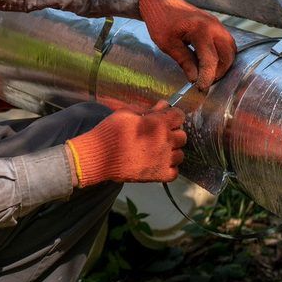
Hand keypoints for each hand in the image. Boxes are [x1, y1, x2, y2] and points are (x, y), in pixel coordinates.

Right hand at [64, 100, 186, 184]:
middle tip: (159, 135)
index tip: (165, 118)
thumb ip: (148, 109)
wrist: (99, 156)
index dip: (172, 116)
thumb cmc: (110, 132)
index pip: (179, 116)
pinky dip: (168, 168)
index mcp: (159, 123)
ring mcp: (165, 160)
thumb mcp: (126, 113)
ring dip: (172, 151)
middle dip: (172, 133)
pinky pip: (175, 171)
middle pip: (182, 135)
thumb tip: (163, 105)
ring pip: (180, 154)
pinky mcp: (160, 175)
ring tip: (158, 150)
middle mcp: (166, 141)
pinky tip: (158, 163)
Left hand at [138, 0, 236, 89]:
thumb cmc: (160, 21)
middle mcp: (214, 26)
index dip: (207, 77)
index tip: (200, 88)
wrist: (160, 1)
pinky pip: (227, 43)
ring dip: (223, 64)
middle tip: (204, 82)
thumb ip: (184, 61)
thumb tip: (195, 78)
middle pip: (227, 55)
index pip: (210, 59)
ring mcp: (217, 24)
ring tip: (207, 73)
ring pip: (230, 50)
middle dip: (218, 72)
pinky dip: (222, 55)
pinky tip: (209, 62)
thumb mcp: (168, 44)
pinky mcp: (216, 25)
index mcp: (200, 29)